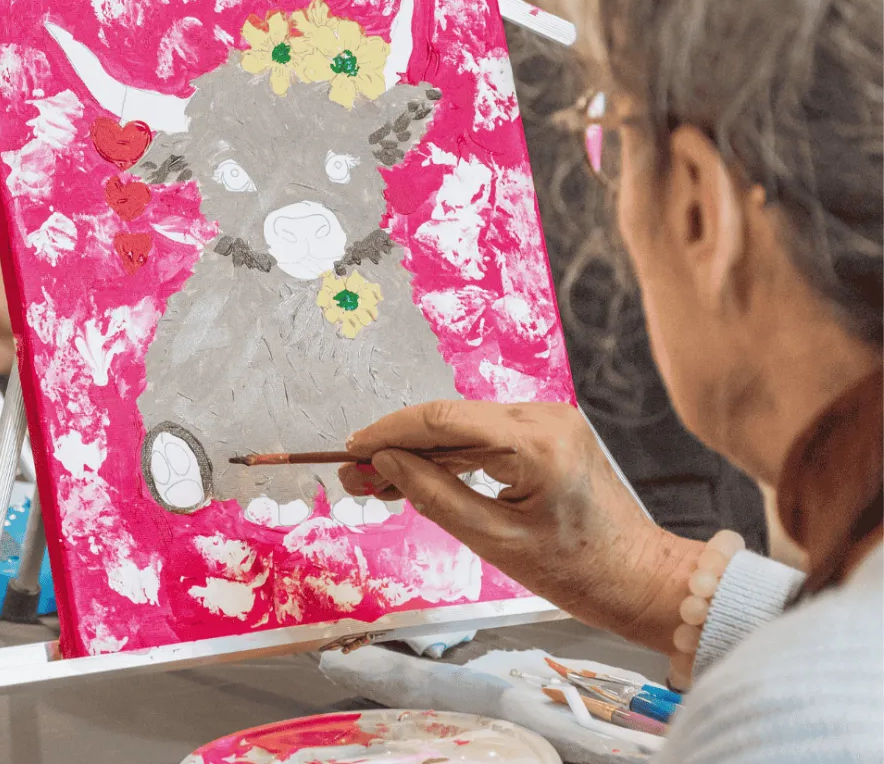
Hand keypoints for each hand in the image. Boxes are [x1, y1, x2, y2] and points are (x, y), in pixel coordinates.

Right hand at [340, 401, 703, 653]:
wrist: (640, 577)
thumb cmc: (577, 571)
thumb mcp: (495, 541)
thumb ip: (435, 495)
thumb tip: (386, 463)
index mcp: (536, 442)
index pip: (444, 420)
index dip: (391, 432)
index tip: (352, 449)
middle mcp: (544, 415)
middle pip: (451, 419)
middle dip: (398, 444)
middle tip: (353, 473)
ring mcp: (549, 419)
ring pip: (465, 427)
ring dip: (420, 451)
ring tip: (376, 479)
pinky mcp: (550, 431)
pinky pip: (487, 436)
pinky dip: (451, 456)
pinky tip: (418, 473)